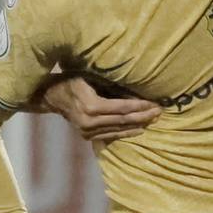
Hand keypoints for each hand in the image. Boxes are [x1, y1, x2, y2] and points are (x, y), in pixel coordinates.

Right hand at [41, 76, 159, 143]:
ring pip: (118, 130)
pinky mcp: (87, 136)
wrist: (52, 96)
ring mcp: (87, 131)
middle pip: (123, 120)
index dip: (139, 106)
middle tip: (160, 112)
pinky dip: (126, 133)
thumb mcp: (90, 76)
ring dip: (138, 125)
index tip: (155, 103)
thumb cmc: (72, 80)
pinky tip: (139, 130)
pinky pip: (110, 135)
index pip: (122, 108)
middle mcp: (89, 121)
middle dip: (143, 116)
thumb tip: (135, 89)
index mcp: (91, 105)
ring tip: (154, 120)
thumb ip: (111, 85)